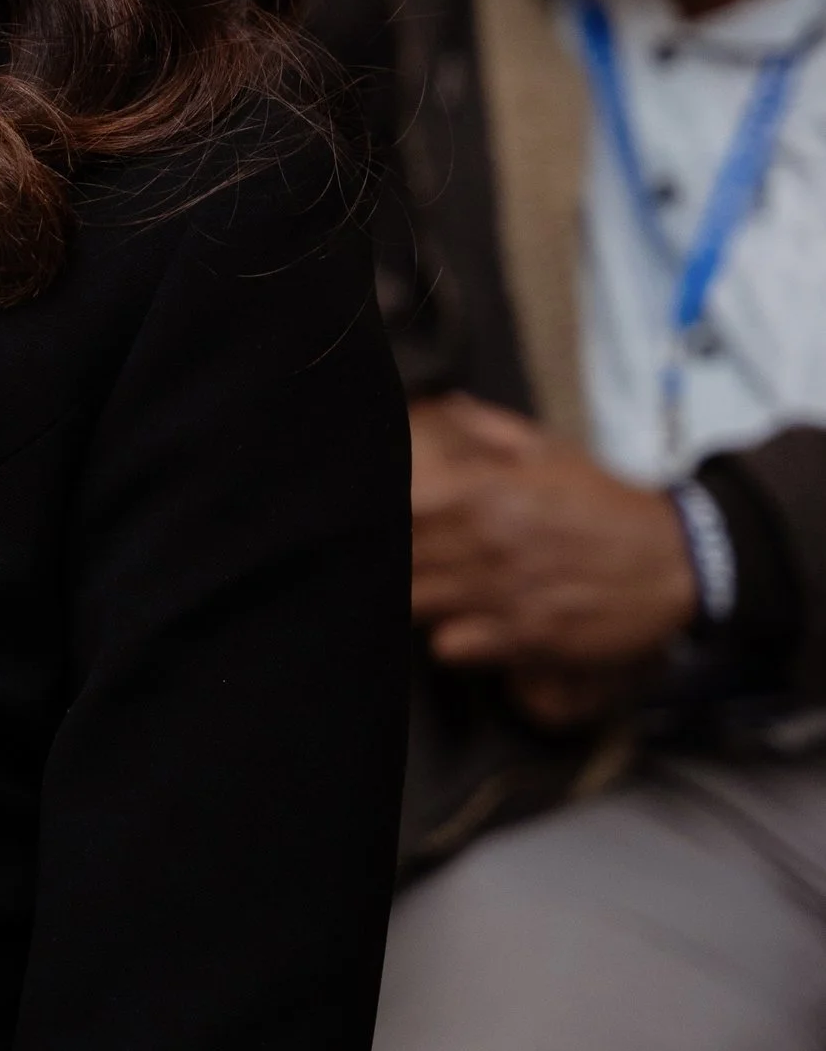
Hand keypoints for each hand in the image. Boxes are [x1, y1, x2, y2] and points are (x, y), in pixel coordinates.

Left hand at [410, 393, 694, 731]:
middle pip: (399, 560)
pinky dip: (446, 638)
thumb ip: (489, 428)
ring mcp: (504, 593)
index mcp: (488, 492)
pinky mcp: (526, 638)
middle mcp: (489, 543)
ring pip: (417, 603)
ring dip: (411, 598)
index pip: (400, 508)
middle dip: (383, 560)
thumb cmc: (608, 504)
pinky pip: (452, 646)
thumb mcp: (552, 451)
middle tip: (384, 559)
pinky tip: (457, 623)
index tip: (371, 518)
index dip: (377, 516)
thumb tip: (442, 403)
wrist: (678, 558)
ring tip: (423, 590)